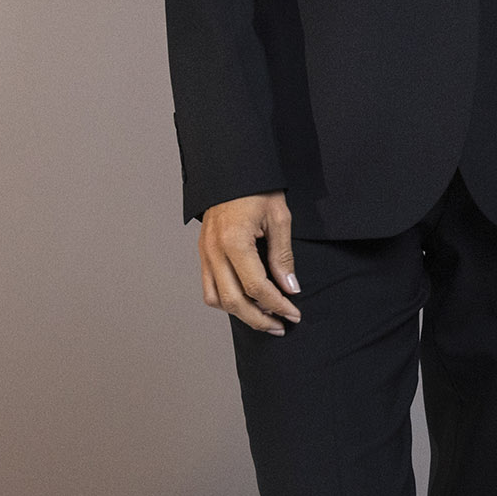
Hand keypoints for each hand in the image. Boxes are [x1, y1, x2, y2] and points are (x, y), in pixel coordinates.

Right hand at [198, 192, 299, 333]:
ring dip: (240, 314)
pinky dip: (225, 301)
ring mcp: (205, 252)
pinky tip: (244, 301)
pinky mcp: (203, 252)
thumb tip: (290, 288)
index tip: (294, 314)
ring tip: (264, 317)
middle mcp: (214, 251)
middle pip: (234, 301)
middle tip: (280, 326)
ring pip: (216, 299)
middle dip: (259, 319)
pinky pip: (208, 287)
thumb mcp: (279, 218)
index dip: (277, 305)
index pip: (256, 287)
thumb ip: (282, 256)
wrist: (233, 169)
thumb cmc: (258, 189)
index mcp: (234, 241)